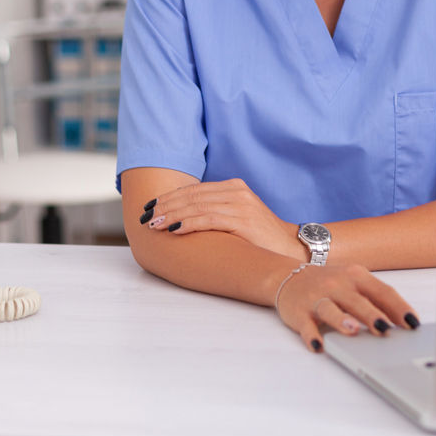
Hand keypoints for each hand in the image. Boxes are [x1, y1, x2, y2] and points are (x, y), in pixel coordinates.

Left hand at [139, 178, 302, 258]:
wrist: (290, 248)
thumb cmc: (260, 238)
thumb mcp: (237, 217)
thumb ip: (216, 211)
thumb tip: (183, 216)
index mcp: (234, 187)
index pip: (194, 190)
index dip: (169, 197)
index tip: (150, 206)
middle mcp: (237, 191)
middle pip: (192, 196)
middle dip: (165, 206)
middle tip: (146, 217)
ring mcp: (241, 204)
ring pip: (197, 206)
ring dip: (171, 215)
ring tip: (154, 224)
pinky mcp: (243, 219)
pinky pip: (209, 219)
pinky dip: (188, 223)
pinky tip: (174, 230)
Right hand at [275, 263, 420, 352]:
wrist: (290, 277)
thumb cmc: (331, 284)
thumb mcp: (355, 283)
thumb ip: (377, 299)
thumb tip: (404, 321)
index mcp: (356, 277)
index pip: (382, 291)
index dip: (398, 308)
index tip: (412, 324)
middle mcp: (337, 285)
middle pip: (357, 301)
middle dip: (372, 315)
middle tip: (386, 329)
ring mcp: (317, 298)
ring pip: (330, 309)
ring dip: (341, 320)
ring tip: (353, 331)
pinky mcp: (300, 312)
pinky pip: (306, 325)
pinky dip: (311, 335)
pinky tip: (318, 345)